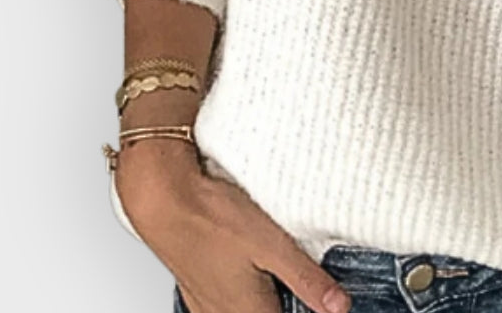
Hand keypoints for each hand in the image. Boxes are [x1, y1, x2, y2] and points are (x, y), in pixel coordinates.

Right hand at [114, 136, 350, 312]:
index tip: (326, 303)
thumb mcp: (271, 245)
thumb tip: (338, 307)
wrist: (163, 200)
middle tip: (303, 283)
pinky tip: (249, 273)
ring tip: (275, 276)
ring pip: (246, 312)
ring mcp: (206, 304)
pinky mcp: (196, 288)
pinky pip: (225, 305)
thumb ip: (305, 278)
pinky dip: (245, 295)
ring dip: (264, 301)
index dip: (308, 309)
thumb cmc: (213, 218)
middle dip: (287, 303)